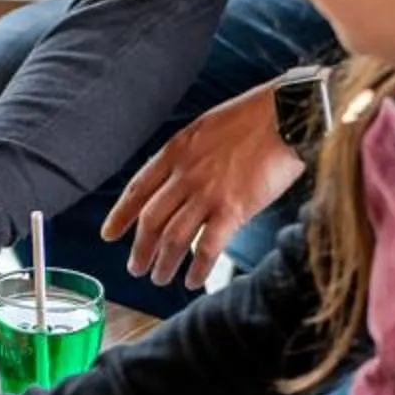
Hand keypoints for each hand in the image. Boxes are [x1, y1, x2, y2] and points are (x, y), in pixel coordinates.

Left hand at [101, 79, 306, 290]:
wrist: (286, 115)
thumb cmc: (254, 117)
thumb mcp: (206, 127)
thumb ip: (188, 154)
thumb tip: (179, 180)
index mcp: (176, 151)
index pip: (138, 189)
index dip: (120, 215)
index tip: (109, 235)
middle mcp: (185, 174)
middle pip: (150, 220)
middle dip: (140, 248)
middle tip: (135, 268)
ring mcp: (207, 193)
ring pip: (173, 238)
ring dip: (163, 263)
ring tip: (159, 279)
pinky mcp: (233, 209)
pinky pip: (207, 248)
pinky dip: (197, 268)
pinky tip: (193, 280)